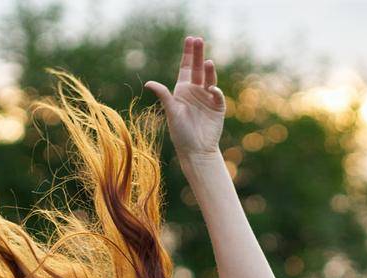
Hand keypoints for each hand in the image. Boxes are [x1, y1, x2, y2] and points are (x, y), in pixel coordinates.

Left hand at [143, 34, 224, 157]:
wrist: (196, 150)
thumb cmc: (180, 133)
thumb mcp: (171, 112)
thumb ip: (164, 95)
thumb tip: (148, 83)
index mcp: (183, 90)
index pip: (186, 67)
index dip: (188, 53)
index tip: (190, 39)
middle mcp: (196, 91)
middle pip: (198, 68)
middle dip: (198, 54)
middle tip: (199, 40)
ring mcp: (208, 98)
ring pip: (209, 79)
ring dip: (209, 71)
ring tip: (207, 62)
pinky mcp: (218, 107)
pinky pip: (217, 95)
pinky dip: (215, 91)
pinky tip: (211, 89)